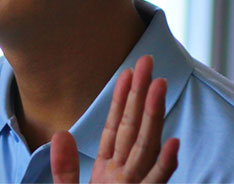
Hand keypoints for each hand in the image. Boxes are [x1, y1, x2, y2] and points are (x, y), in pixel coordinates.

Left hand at [50, 55, 178, 182]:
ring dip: (153, 115)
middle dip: (140, 94)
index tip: (126, 73)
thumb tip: (60, 135)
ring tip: (159, 84)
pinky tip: (173, 141)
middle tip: (147, 61)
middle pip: (134, 128)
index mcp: (107, 171)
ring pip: (146, 147)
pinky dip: (165, 163)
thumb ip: (64, 168)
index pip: (115, 128)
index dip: (120, 100)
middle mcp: (125, 175)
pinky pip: (154, 181)